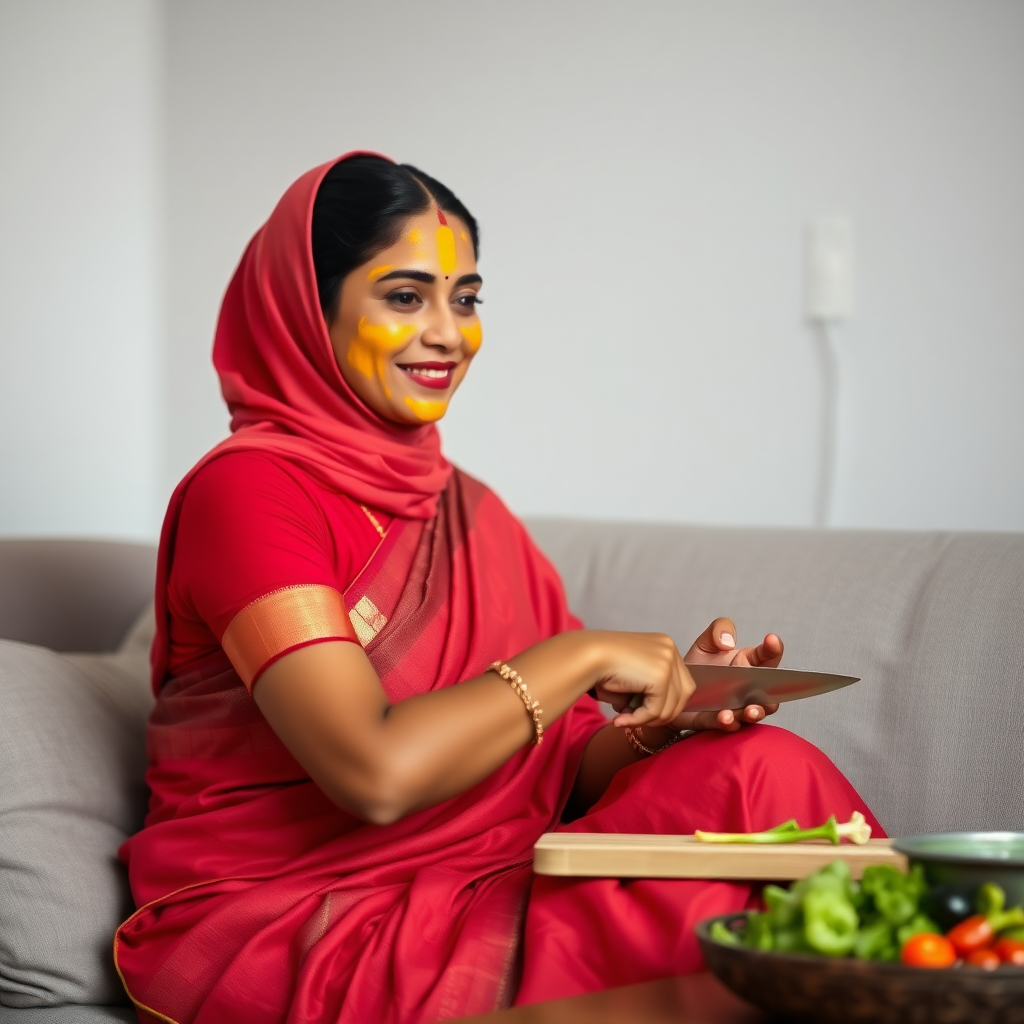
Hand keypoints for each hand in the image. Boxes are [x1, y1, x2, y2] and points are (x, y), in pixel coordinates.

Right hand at [588, 631, 695, 730]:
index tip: (640, 712)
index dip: (664, 703)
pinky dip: (638, 720)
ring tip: (624, 719)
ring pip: (671, 707)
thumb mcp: (634, 674)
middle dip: (660, 714)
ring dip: (647, 720)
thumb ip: (651, 689)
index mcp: (665, 645)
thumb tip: (662, 716)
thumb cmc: (601, 665)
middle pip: (683, 696)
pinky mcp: (660, 675)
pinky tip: (621, 718)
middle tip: (634, 720)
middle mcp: (670, 649)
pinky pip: (656, 711)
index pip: (680, 683)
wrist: (586, 656)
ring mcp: (668, 661)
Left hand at [670, 617, 782, 732]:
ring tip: (750, 710)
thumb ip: (718, 630)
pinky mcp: (717, 721)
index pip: (767, 657)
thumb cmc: (697, 666)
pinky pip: (727, 725)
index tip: (772, 641)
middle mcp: (746, 688)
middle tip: (770, 688)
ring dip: (755, 713)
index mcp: (747, 664)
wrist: (675, 687)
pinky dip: (728, 722)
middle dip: (774, 693)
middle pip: (769, 693)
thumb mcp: (705, 642)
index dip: (773, 648)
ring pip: (753, 713)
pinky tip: (724, 717)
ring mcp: (735, 707)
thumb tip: (728, 641)